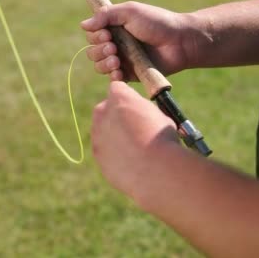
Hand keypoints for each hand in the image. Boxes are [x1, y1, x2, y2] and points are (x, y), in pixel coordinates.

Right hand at [81, 1, 206, 80]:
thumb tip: (83, 25)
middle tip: (113, 47)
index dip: (95, 36)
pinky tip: (119, 71)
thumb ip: (106, 15)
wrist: (179, 41)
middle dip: (99, 50)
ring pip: (100, 66)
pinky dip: (112, 76)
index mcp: (115, 28)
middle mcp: (116, 44)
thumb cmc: (157, 22)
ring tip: (117, 59)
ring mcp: (123, 60)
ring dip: (103, 63)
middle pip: (93, 52)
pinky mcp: (131, 74)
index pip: (93, 34)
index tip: (106, 33)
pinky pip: (114, 79)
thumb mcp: (130, 11)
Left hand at [91, 81, 181, 200]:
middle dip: (117, 115)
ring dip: (115, 135)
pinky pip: (105, 150)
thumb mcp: (160, 115)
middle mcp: (102, 113)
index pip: (117, 87)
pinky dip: (115, 154)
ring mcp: (97, 135)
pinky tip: (131, 161)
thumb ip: (144, 111)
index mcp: (118, 97)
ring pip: (103, 130)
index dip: (128, 96)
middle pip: (106, 108)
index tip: (136, 105)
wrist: (154, 170)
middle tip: (135, 127)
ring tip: (136, 147)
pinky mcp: (98, 155)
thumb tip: (144, 114)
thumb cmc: (162, 139)